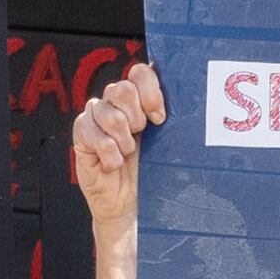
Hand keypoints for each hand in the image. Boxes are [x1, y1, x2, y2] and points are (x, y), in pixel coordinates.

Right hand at [70, 66, 162, 278]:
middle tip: (141, 138)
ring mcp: (96, 117)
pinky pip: (91, 133)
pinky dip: (107, 152)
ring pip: (108, 112)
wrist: (131, 205)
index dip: (151, 92)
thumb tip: (197, 100)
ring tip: (127, 154)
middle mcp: (115, 102)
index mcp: (139, 98)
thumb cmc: (153, 172)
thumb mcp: (169, 143)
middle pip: (122, 89)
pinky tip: (113, 164)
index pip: (140, 72)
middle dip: (136, 118)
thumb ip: (173, 119)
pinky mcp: (82, 136)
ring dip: (123, 139)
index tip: (160, 118)